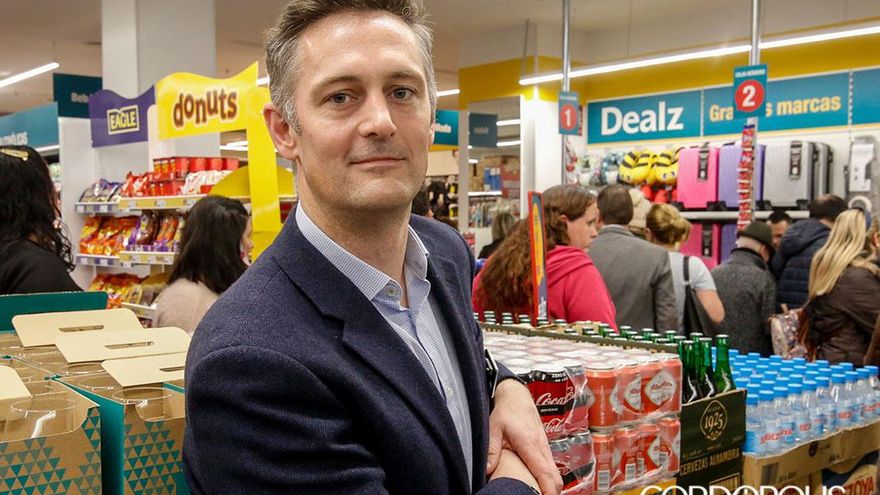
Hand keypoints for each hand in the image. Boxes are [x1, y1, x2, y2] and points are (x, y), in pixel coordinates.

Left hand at [487, 379, 561, 494]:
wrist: (517, 396)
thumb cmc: (507, 411)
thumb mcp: (494, 428)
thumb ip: (492, 450)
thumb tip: (488, 469)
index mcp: (531, 446)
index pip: (546, 473)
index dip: (548, 490)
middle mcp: (542, 449)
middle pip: (556, 478)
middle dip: (552, 493)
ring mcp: (545, 449)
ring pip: (555, 474)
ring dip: (550, 487)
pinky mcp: (544, 448)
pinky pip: (551, 468)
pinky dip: (548, 479)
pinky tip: (538, 485)